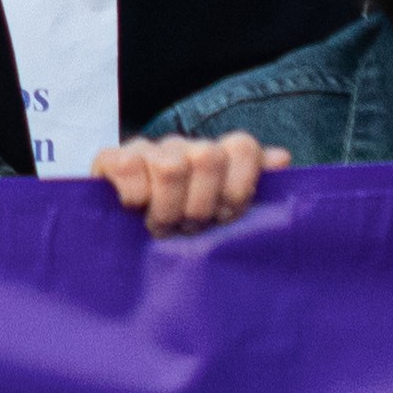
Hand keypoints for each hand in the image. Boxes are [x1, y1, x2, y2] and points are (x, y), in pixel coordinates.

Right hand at [95, 130, 281, 235]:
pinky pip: (128, 165)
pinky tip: (134, 209)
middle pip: (208, 157)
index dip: (238, 187)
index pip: (242, 146)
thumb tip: (281, 157)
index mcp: (214, 155)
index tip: (225, 217)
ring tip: (161, 225)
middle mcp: (182, 145)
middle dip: (200, 205)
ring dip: (166, 207)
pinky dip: (135, 195)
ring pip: (169, 166)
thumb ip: (252, 187)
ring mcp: (146, 149)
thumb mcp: (222, 218)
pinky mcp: (110, 157)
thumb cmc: (183, 233)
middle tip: (188, 227)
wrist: (125, 247)